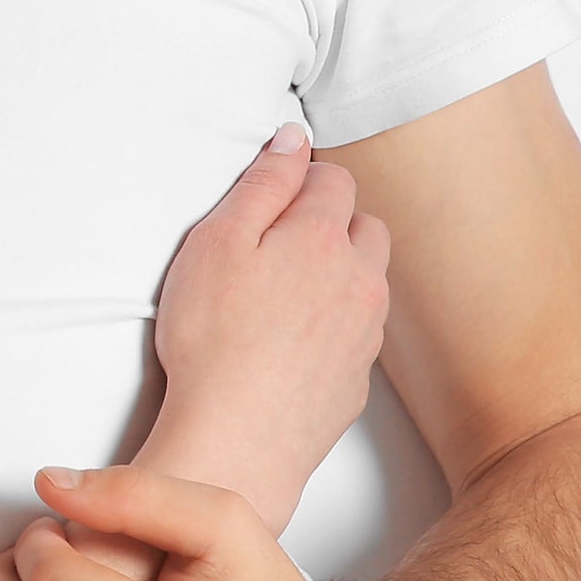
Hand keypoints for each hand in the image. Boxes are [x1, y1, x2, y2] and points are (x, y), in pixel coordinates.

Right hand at [142, 126, 388, 535]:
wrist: (236, 440)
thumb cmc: (212, 341)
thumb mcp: (216, 242)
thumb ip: (261, 184)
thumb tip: (293, 140)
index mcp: (323, 238)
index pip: (334, 179)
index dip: (301, 178)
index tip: (271, 193)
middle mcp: (360, 281)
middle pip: (366, 227)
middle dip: (331, 223)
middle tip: (276, 244)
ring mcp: (365, 334)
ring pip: (367, 281)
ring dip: (338, 274)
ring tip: (282, 295)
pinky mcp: (357, 380)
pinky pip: (357, 333)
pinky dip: (333, 326)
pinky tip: (288, 343)